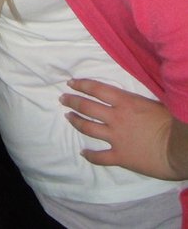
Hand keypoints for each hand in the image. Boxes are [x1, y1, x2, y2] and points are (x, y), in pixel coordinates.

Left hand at [60, 78, 179, 178]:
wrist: (178, 149)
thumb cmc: (170, 123)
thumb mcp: (152, 103)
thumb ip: (136, 100)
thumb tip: (128, 96)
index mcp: (125, 102)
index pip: (96, 89)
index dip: (81, 85)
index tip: (71, 82)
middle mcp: (115, 118)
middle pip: (87, 107)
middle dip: (72, 101)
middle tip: (63, 99)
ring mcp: (116, 138)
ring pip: (88, 128)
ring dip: (76, 121)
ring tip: (68, 117)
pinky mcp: (120, 157)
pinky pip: (100, 157)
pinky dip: (90, 155)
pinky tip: (83, 152)